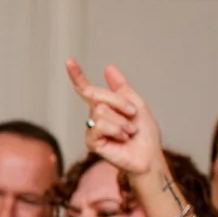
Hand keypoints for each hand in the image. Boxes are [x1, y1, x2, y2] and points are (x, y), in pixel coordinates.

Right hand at [66, 60, 168, 184]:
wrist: (148, 155)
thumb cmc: (144, 133)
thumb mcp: (136, 104)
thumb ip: (121, 88)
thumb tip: (108, 67)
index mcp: (105, 106)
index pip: (87, 89)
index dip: (77, 75)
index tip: (69, 61)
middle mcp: (95, 116)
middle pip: (98, 97)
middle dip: (120, 103)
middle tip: (133, 115)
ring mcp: (92, 129)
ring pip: (100, 111)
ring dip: (122, 121)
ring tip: (129, 132)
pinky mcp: (91, 142)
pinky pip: (100, 126)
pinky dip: (116, 130)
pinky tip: (122, 139)